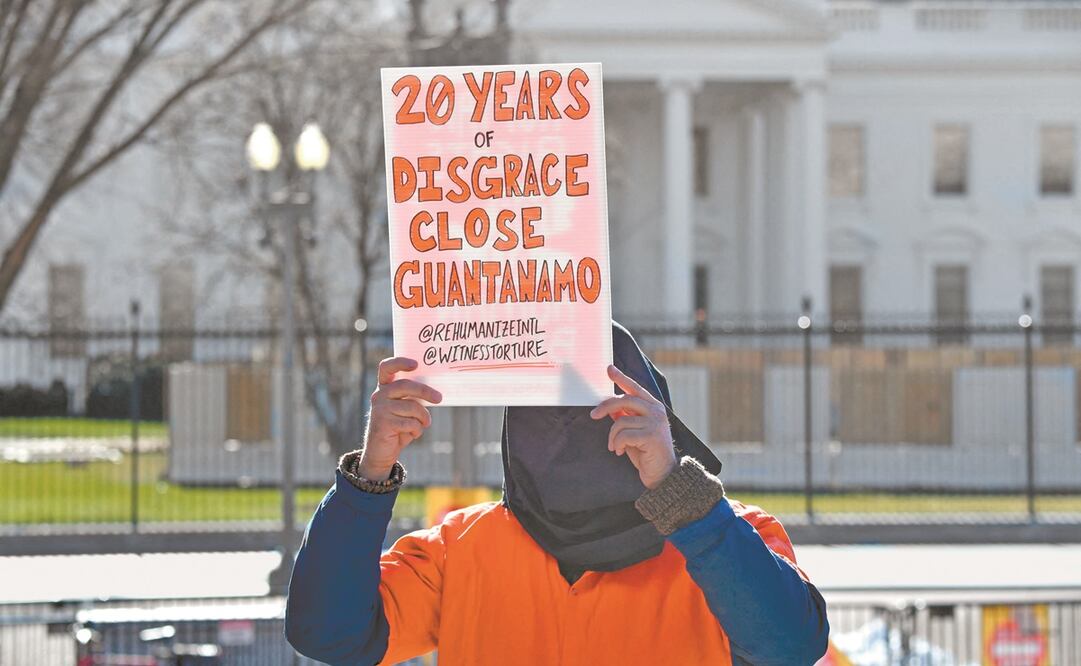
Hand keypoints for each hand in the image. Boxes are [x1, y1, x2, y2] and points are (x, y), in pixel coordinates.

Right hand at [358, 357, 441, 480]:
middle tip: (439, 398)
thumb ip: (413, 398)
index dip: (400, 362)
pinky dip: (417, 430)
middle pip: (406, 385)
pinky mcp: (383, 423)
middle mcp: (379, 395)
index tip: (416, 364)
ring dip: (423, 417)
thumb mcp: (406, 410)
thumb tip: (435, 392)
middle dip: (426, 391)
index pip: (387, 368)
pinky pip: (410, 423)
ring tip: (424, 423)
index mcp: (384, 388)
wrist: (382, 452)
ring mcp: (380, 409)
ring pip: (412, 407)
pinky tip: (412, 434)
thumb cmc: (398, 427)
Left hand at [590, 364, 677, 489]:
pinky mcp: (651, 435)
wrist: (662, 474)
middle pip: (624, 400)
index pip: (635, 388)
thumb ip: (625, 417)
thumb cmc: (646, 452)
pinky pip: (623, 435)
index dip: (621, 378)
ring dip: (612, 436)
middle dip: (605, 406)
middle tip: (593, 415)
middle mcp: (656, 411)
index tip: (609, 369)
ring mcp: (655, 422)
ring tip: (614, 446)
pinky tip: (619, 451)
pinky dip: (616, 444)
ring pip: (621, 420)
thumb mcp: (633, 431)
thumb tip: (609, 409)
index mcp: (653, 407)